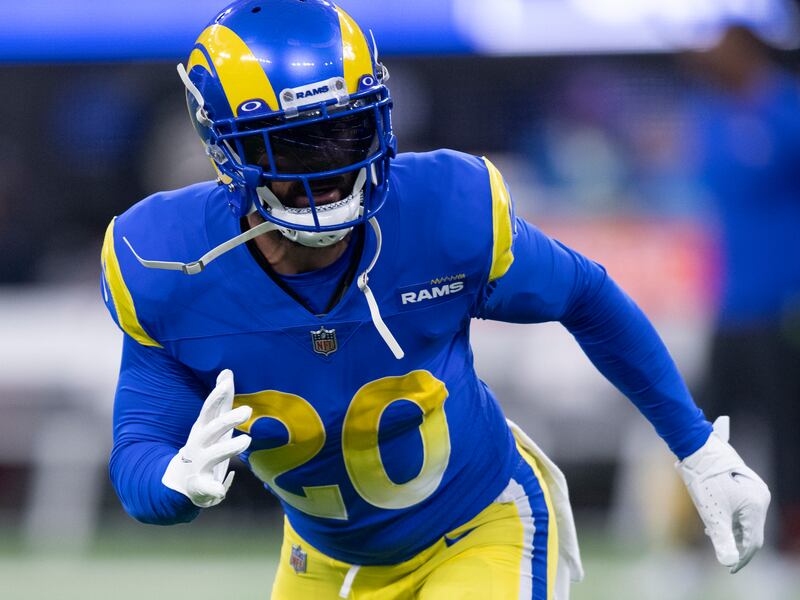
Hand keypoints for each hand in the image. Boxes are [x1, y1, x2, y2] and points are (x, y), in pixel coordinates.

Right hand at [162, 369, 251, 507]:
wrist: (181, 483)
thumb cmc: (204, 447)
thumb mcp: (213, 423)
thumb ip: (222, 401)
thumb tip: (227, 371)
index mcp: (203, 429)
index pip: (211, 408)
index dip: (219, 393)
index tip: (228, 378)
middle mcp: (199, 444)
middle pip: (212, 428)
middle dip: (227, 419)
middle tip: (247, 410)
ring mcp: (198, 464)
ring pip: (213, 455)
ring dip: (228, 447)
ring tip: (247, 441)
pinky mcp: (199, 486)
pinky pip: (206, 488)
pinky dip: (214, 488)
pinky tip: (221, 489)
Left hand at [676, 416, 770, 572]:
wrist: (696, 448)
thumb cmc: (704, 479)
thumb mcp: (711, 513)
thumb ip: (722, 539)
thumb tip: (729, 563)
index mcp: (757, 505)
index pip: (754, 541)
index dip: (741, 557)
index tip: (729, 569)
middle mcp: (761, 496)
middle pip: (751, 529)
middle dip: (735, 541)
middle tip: (719, 550)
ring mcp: (754, 487)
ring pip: (745, 518)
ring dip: (730, 529)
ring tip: (712, 532)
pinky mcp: (744, 482)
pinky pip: (741, 507)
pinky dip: (729, 517)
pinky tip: (714, 519)